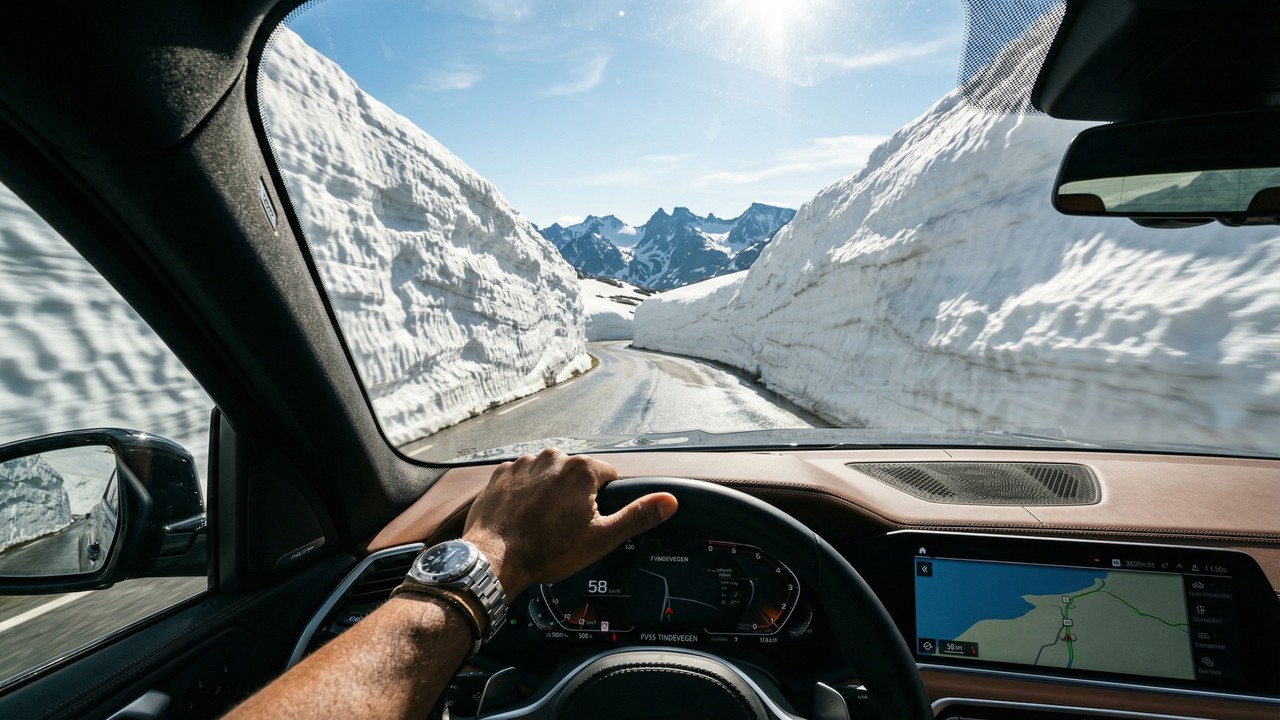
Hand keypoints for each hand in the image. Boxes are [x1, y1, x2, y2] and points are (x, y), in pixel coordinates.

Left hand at [462, 448, 676, 595]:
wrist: (494, 558)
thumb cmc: (548, 550)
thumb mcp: (601, 538)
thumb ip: (637, 515)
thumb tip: (670, 501)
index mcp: (581, 468)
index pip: (608, 476)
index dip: (603, 500)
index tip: (590, 521)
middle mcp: (553, 457)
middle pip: (577, 474)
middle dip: (575, 495)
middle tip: (565, 526)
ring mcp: (523, 463)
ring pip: (548, 475)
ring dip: (549, 492)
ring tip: (541, 523)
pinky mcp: (501, 474)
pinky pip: (522, 478)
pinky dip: (524, 493)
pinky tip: (522, 516)